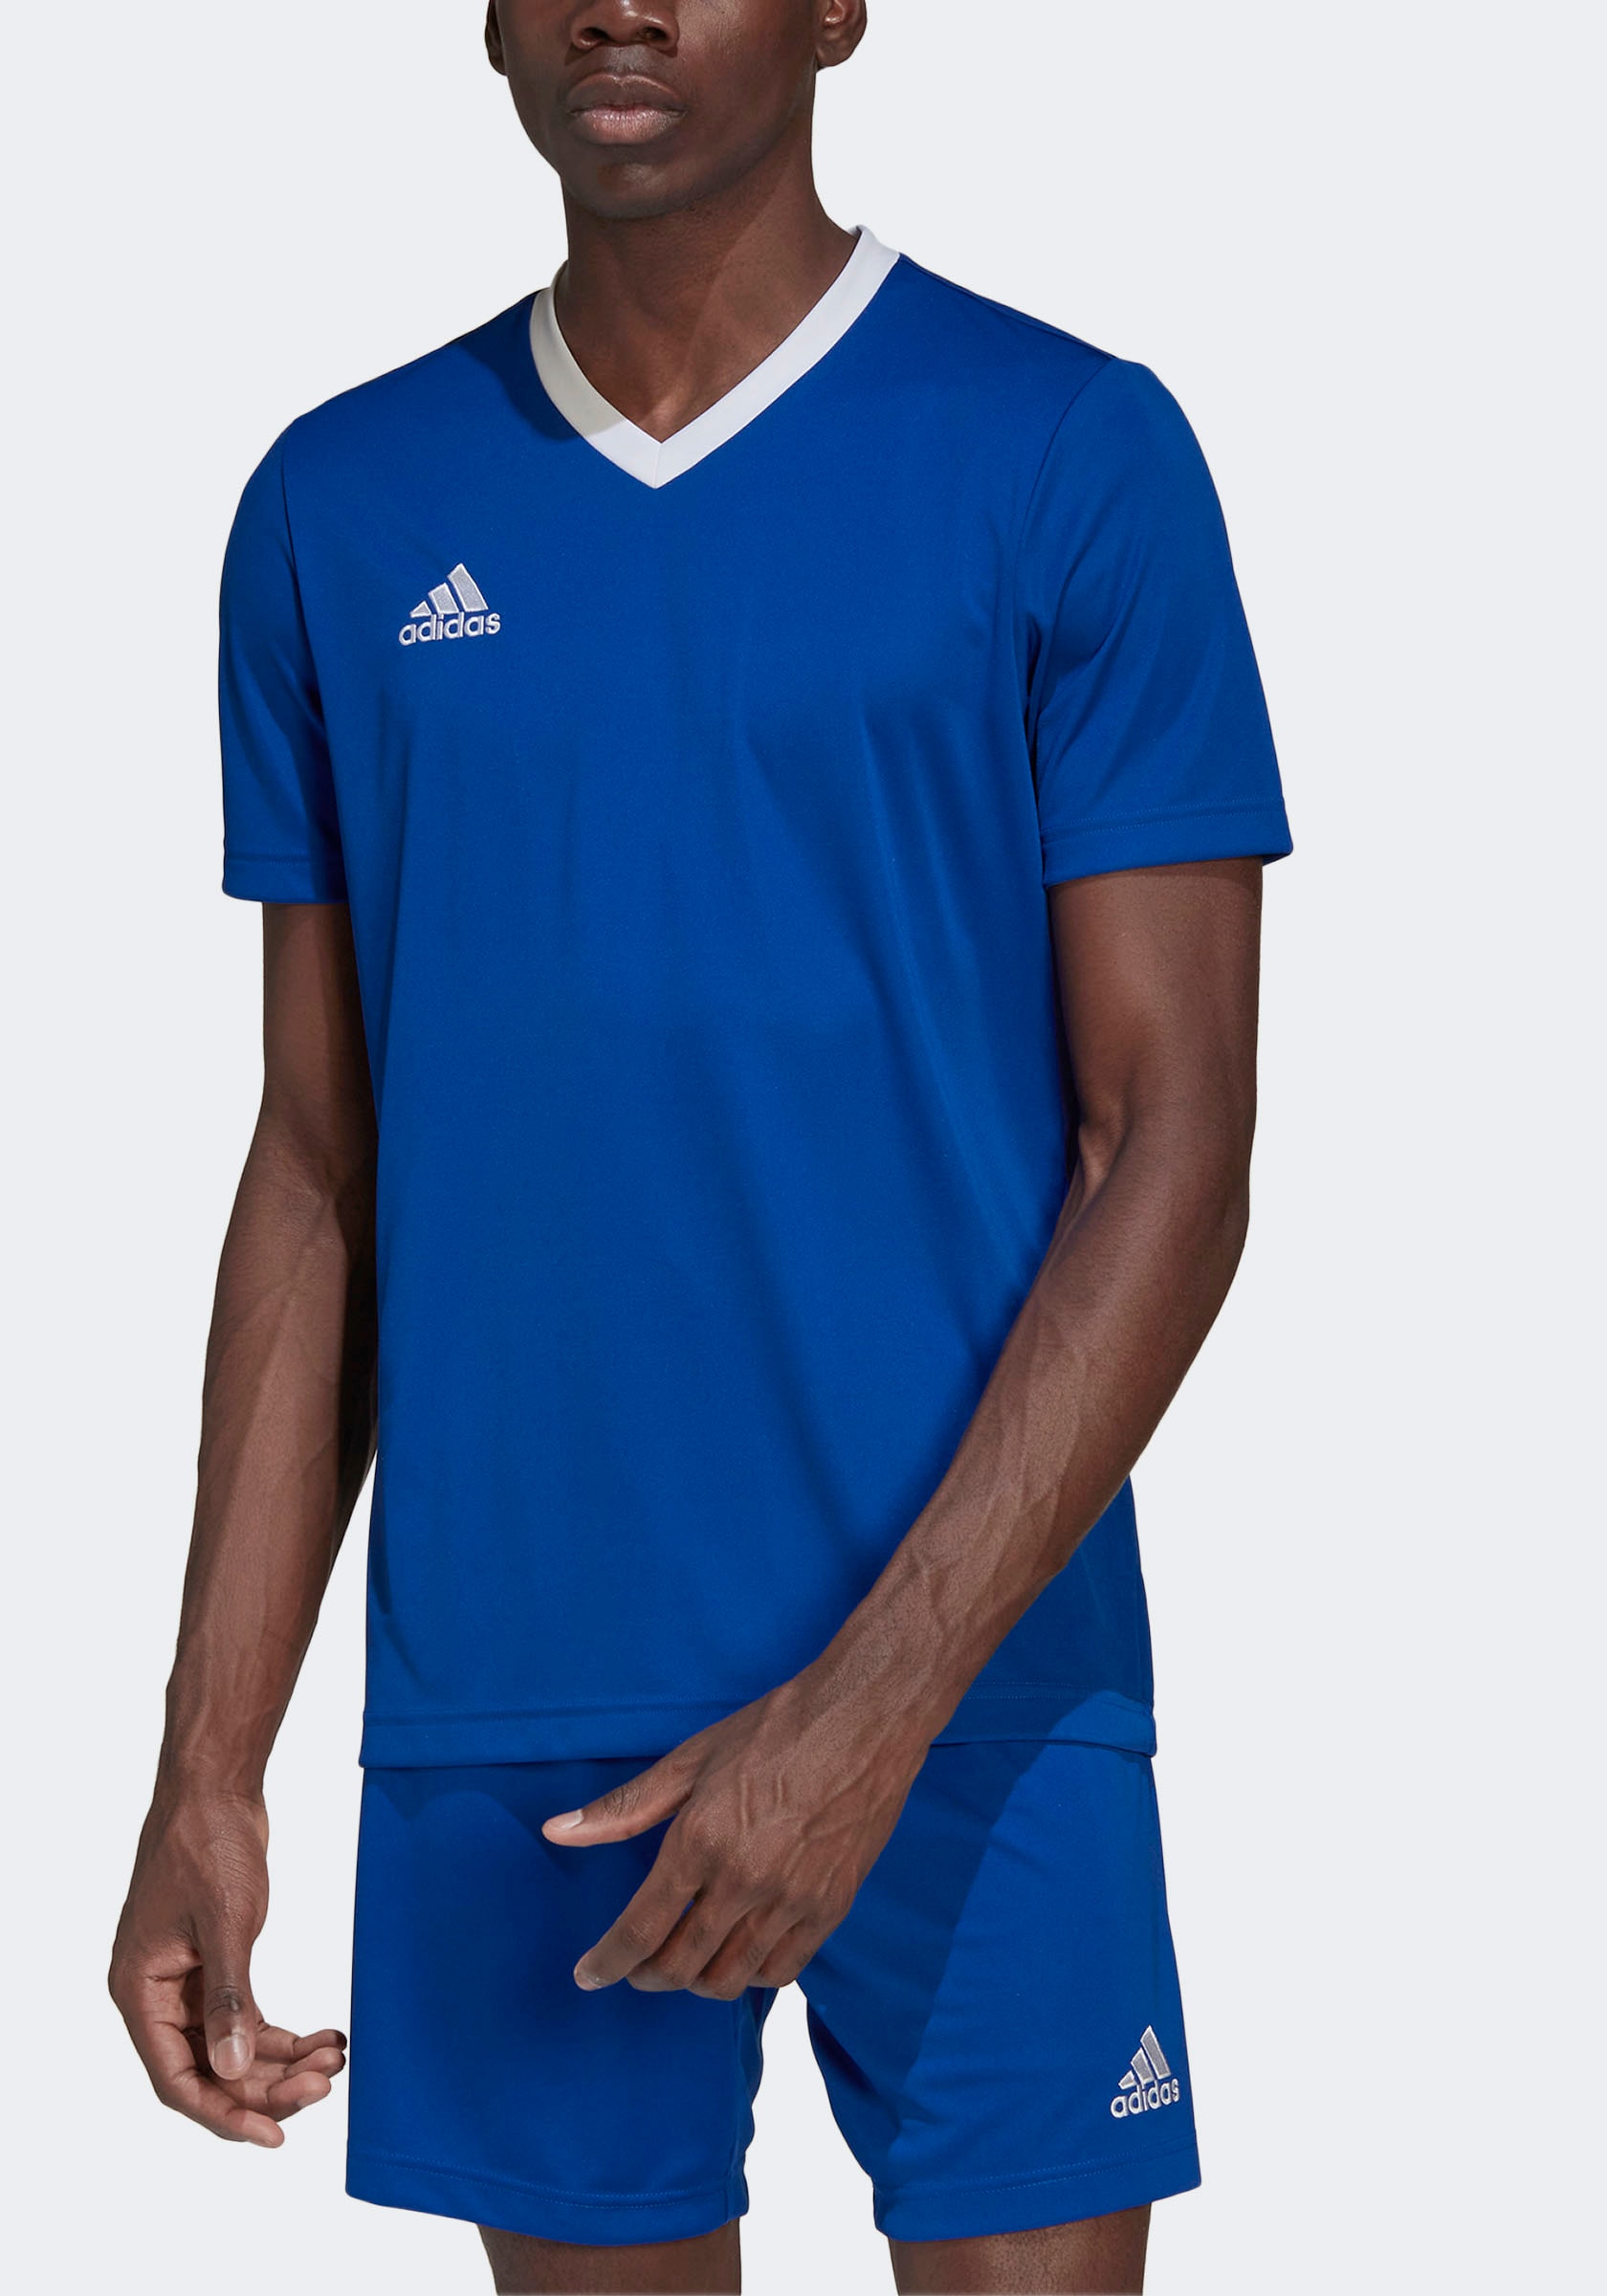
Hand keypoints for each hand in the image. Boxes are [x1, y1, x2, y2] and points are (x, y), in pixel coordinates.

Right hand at [109, 1786, 346, 2145]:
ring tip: (336, 2060)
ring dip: (283, 2061)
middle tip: (325, 2086)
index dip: (224, 2113)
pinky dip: (286, 2033)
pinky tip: (328, 2035)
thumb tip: (231, 2069)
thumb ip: (228, 1998)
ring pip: (233, 2048)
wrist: (216, 1790)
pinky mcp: (215, 1965)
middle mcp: (157, 1997)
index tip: (275, 2134)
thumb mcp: (223, 1923)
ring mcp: (186, 1983)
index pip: (177, 2080)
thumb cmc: (206, 1845)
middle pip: (210, 2070)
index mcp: (140, 1993)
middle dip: (267, 2085)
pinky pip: (248, 2017)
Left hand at [544, 1668, 931, 1998]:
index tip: (589, 1975)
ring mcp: (793, 1900)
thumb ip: (624, 1807)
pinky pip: (782, 1971)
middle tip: (636, 1965)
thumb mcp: (691, 1759)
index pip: (640, 1928)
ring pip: (730, 1979)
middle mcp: (745, 1881)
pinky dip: (751, 1973)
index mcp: (702, 1840)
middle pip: (681, 1966)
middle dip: (647, 1974)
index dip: (608, 1961)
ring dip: (697, 1980)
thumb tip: (557, 1831)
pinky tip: (738, 1952)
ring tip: (686, 1959)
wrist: (865, 1718)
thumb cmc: (776, 1729)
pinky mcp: (831, 1907)